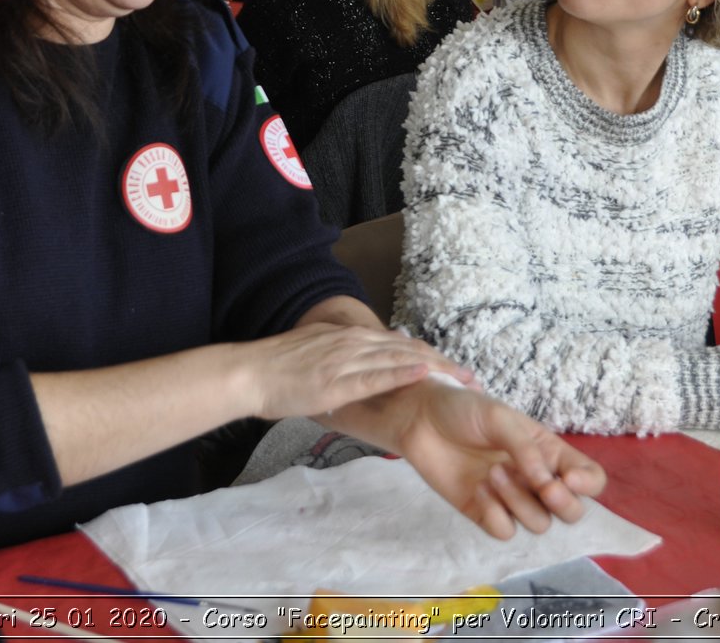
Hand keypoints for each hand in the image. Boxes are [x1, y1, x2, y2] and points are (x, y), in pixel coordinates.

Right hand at [240, 323, 469, 420]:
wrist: (248, 373)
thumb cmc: (278, 371)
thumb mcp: (317, 356)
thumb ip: (342, 359)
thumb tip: (362, 368)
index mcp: (350, 338)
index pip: (400, 345)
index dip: (430, 356)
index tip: (453, 369)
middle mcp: (353, 343)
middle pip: (408, 349)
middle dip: (442, 363)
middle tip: (471, 377)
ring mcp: (346, 360)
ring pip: (399, 359)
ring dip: (433, 368)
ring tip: (461, 378)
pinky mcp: (337, 380)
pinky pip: (376, 376)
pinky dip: (402, 374)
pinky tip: (423, 374)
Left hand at [389, 380, 606, 538]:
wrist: (420, 418)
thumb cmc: (464, 410)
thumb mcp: (500, 417)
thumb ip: (526, 449)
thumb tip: (547, 484)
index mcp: (548, 452)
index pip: (588, 478)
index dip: (589, 485)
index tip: (570, 478)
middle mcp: (535, 478)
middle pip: (571, 511)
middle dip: (564, 504)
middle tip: (546, 488)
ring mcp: (510, 498)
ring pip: (539, 523)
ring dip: (520, 501)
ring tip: (493, 472)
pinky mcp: (484, 512)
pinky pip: (504, 530)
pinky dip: (495, 513)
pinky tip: (478, 487)